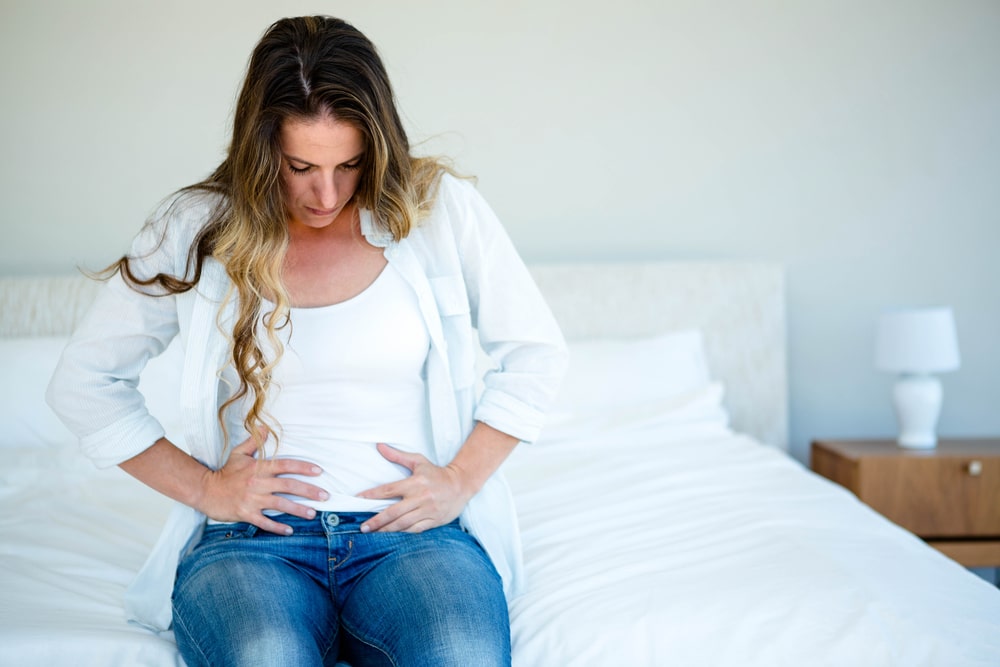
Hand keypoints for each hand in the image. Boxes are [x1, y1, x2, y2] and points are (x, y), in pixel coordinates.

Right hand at [197, 429, 328, 534]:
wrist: (205, 491)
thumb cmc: (225, 472)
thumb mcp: (238, 454)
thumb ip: (254, 442)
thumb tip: (266, 428)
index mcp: (259, 468)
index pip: (286, 465)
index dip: (303, 467)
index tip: (319, 471)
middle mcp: (258, 483)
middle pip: (289, 486)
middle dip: (309, 491)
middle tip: (325, 496)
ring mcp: (252, 499)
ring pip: (281, 505)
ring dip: (298, 510)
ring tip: (313, 513)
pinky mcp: (246, 513)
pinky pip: (265, 522)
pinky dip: (277, 527)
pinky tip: (290, 531)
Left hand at [357, 443, 473, 533]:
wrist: (461, 484)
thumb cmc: (436, 473)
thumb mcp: (418, 461)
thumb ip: (398, 456)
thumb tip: (379, 446)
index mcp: (415, 483)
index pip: (388, 490)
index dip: (372, 495)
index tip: (359, 499)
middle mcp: (420, 498)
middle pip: (393, 512)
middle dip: (377, 521)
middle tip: (363, 527)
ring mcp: (427, 510)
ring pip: (403, 523)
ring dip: (387, 529)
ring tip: (374, 533)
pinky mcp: (434, 520)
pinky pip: (415, 529)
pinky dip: (402, 532)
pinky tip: (392, 535)